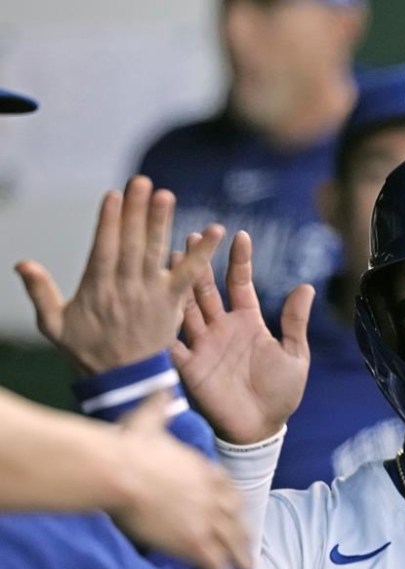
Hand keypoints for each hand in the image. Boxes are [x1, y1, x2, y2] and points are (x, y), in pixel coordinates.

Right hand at [16, 176, 222, 373]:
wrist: (123, 383)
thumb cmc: (87, 352)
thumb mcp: (54, 326)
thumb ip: (40, 292)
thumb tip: (22, 263)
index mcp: (97, 289)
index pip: (104, 248)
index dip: (108, 221)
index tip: (113, 194)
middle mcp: (126, 288)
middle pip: (132, 244)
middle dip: (137, 212)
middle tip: (143, 182)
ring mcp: (152, 295)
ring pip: (157, 253)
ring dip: (162, 224)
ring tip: (167, 196)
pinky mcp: (173, 304)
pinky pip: (191, 275)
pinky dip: (203, 253)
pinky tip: (214, 231)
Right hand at [109, 392, 250, 568]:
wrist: (121, 472)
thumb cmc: (130, 446)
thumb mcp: (149, 418)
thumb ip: (159, 404)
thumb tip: (161, 384)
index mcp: (203, 469)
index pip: (227, 488)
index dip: (233, 503)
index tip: (239, 511)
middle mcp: (212, 494)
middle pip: (235, 518)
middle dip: (244, 533)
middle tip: (251, 548)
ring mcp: (207, 519)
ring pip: (232, 543)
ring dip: (241, 558)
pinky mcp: (195, 542)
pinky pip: (215, 565)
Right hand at [171, 230, 313, 443]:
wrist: (259, 430)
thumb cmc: (280, 394)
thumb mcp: (294, 355)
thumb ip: (294, 322)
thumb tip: (307, 287)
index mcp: (247, 322)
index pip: (239, 283)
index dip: (239, 260)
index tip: (239, 235)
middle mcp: (221, 328)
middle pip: (205, 288)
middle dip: (198, 262)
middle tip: (191, 235)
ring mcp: (202, 345)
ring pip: (185, 307)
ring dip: (176, 284)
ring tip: (167, 256)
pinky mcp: (188, 367)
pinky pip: (171, 342)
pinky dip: (161, 325)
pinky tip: (152, 302)